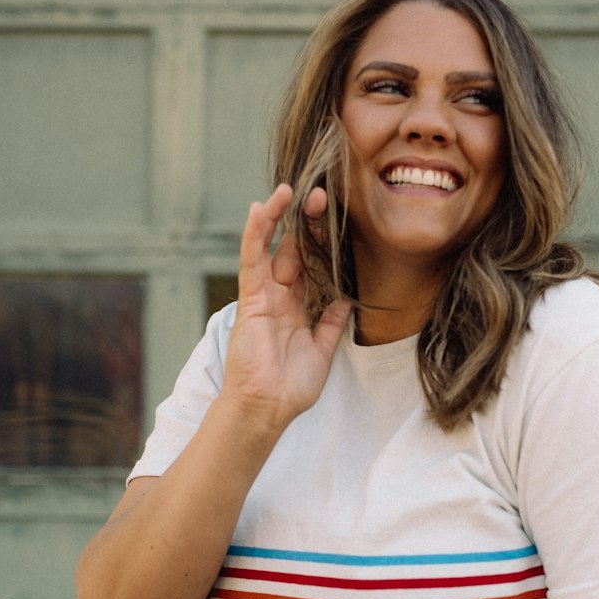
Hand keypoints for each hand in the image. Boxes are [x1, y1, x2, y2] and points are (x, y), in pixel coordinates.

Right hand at [222, 183, 349, 433]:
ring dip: (280, 217)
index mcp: (296, 308)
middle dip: (306, 223)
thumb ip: (332, 323)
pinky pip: (251, 260)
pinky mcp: (250, 299)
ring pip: (270, 247)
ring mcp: (263, 296)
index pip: (310, 266)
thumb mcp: (322, 351)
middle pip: (293, 250)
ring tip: (292, 190)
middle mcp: (279, 297)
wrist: (267, 407)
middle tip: (323, 196)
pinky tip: (260, 208)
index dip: (321, 243)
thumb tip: (348, 301)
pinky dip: (254, 234)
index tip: (335, 221)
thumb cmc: (290, 386)